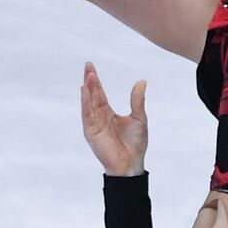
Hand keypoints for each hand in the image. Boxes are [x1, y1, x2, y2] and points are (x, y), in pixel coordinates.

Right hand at [81, 62, 147, 176]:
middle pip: (93, 95)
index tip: (91, 67)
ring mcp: (94, 124)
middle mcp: (99, 117)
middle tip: (87, 65)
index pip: (100, 93)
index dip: (95, 81)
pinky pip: (87, 114)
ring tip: (88, 75)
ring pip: (89, 102)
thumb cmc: (135, 143)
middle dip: (90, 80)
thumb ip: (137, 99)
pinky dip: (85, 102)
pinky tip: (84, 91)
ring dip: (88, 89)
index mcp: (109, 113)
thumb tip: (142, 81)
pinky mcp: (91, 132)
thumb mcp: (139, 117)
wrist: (131, 163)